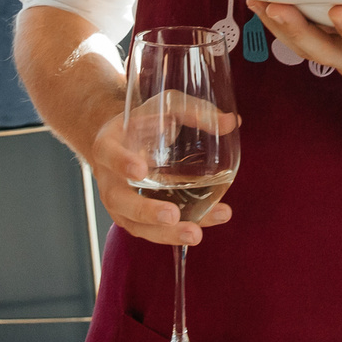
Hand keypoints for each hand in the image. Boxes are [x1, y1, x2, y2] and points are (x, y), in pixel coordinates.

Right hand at [88, 104, 238, 247]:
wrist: (124, 143)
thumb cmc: (145, 122)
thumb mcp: (165, 107)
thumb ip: (195, 112)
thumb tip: (232, 122)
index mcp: (109, 146)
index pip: (109, 154)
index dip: (122, 162)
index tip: (140, 170)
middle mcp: (110, 179)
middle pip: (121, 201)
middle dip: (146, 211)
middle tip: (172, 215)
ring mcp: (120, 203)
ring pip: (137, 225)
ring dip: (166, 233)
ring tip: (195, 234)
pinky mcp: (135, 219)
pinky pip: (153, 231)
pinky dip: (178, 233)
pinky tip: (205, 226)